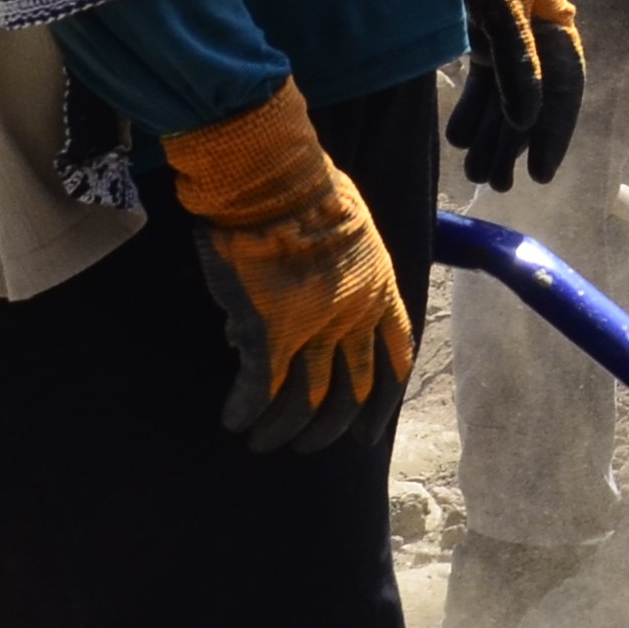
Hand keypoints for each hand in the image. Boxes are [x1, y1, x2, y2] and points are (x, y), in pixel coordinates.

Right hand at [159, 82, 414, 451]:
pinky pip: (259, 388)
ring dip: (283, 430)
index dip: (382, 403)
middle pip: (351, 392)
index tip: (368, 432)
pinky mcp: (268, 332)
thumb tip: (302, 312)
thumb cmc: (308, 192)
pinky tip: (233, 421)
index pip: (395, 361)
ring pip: (305, 400)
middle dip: (330, 428)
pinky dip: (245, 410)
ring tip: (262, 443)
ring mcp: (313, 328)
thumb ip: (339, 279)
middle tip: (308, 446)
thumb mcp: (351, 235)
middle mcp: (354, 318)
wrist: (272, 181)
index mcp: (380, 292)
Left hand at [445, 0, 585, 191]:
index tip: (540, 174)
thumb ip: (516, 63)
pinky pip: (484, 84)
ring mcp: (509, 38)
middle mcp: (538, 38)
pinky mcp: (482, 36)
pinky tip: (459, 138)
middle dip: (515, 146)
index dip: (554, 135)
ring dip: (492, 135)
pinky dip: (473, 112)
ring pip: (505, 98)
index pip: (563, 92)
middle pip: (533, 103)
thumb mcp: (502, 8)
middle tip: (499, 182)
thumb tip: (526, 120)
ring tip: (476, 170)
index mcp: (556, 29)